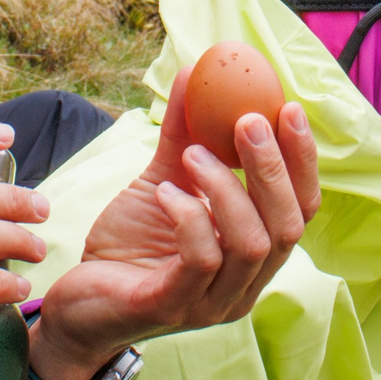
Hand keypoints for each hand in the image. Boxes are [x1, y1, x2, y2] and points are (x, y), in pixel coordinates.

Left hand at [26, 57, 321, 379]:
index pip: (301, 210)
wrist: (78, 301)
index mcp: (254, 257)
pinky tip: (166, 192)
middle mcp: (245, 285)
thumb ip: (183, 136)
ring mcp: (213, 302)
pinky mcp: (174, 307)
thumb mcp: (162, 181)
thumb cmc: (128, 245)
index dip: (303, 160)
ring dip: (225, 188)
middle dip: (272, 168)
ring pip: (250, 243)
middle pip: (287, 227)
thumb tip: (193, 71)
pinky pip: (201, 259)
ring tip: (193, 156)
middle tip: (249, 120)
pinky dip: (190, 217)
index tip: (290, 108)